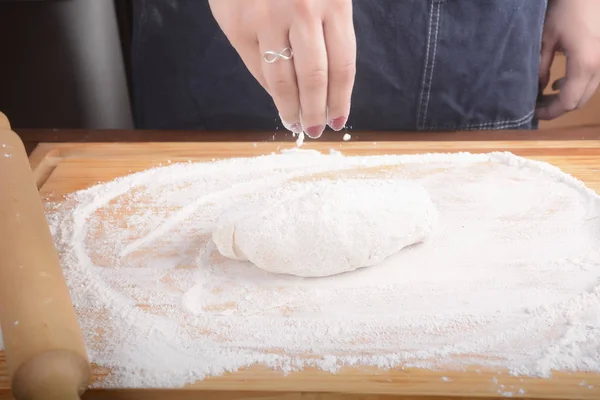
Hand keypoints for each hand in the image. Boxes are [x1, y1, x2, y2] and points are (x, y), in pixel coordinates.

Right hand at [209, 0, 355, 137]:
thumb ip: (328, 28)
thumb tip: (325, 84)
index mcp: (334, 2)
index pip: (343, 65)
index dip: (341, 99)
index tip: (339, 120)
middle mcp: (302, 12)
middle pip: (314, 79)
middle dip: (316, 111)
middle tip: (315, 129)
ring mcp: (266, 18)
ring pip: (282, 79)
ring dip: (290, 108)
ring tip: (294, 122)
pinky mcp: (238, 24)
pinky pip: (255, 67)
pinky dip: (268, 87)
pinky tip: (276, 98)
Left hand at [537, 0, 599, 119]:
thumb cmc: (566, 10)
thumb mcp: (546, 39)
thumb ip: (540, 68)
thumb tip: (536, 90)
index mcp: (585, 65)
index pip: (568, 102)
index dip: (550, 112)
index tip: (532, 112)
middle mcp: (599, 68)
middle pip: (579, 101)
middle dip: (556, 108)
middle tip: (535, 105)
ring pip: (587, 92)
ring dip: (566, 98)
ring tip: (543, 96)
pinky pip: (591, 80)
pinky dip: (575, 87)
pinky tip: (559, 82)